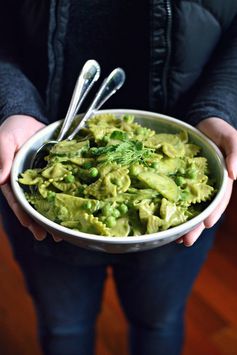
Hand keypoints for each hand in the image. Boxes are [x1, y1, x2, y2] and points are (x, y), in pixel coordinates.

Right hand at [0, 115, 61, 241]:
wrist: (30, 119)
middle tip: (52, 237)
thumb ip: (2, 158)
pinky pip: (60, 186)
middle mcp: (27, 183)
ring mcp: (41, 179)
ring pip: (48, 200)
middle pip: (34, 206)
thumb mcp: (5, 140)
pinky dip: (65, 197)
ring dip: (54, 215)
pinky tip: (74, 208)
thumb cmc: (13, 129)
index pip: (17, 200)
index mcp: (12, 179)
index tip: (32, 226)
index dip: (24, 214)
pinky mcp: (54, 173)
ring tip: (63, 231)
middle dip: (41, 222)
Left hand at [178, 117, 236, 245]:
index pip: (219, 200)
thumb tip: (234, 175)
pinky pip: (176, 195)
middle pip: (203, 210)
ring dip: (184, 223)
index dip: (214, 213)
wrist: (202, 123)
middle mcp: (208, 186)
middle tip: (185, 241)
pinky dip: (171, 207)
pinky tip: (164, 219)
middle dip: (195, 227)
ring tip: (174, 238)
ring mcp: (194, 185)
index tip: (206, 224)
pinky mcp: (180, 180)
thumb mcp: (231, 138)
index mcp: (222, 180)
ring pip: (190, 207)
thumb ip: (236, 152)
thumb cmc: (219, 130)